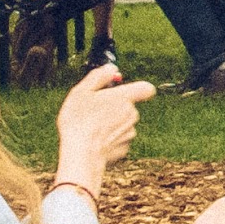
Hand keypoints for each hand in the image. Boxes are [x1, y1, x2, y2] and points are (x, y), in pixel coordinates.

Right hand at [54, 61, 153, 189]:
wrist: (81, 155)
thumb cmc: (79, 122)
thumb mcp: (82, 92)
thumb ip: (99, 77)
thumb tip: (111, 68)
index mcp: (124, 98)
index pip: (146, 88)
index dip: (139, 88)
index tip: (125, 90)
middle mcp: (132, 115)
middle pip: (129, 107)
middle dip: (116, 108)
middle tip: (95, 111)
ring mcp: (130, 133)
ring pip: (123, 124)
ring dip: (111, 124)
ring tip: (92, 128)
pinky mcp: (125, 149)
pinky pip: (119, 139)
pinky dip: (109, 139)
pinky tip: (95, 141)